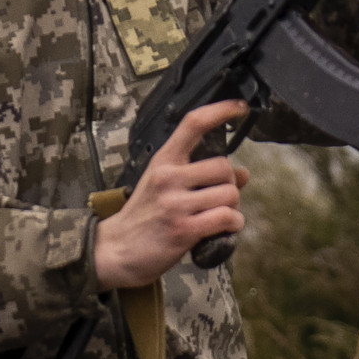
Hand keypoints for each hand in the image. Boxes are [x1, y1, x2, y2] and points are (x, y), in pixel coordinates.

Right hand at [93, 101, 250, 289]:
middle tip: (219, 197)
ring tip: (218, 214)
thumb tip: (243, 173)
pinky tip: (224, 228)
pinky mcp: (184, 229)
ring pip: (230, 193)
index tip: (241, 107)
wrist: (115, 252)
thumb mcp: (164, 186)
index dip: (221, 110)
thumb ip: (200, 175)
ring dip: (232, 206)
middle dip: (230, 183)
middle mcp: (169, 178)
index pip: (193, 124)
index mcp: (163, 161)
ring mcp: (175, 204)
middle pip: (223, 166)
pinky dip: (233, 224)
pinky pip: (226, 218)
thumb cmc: (143, 216)